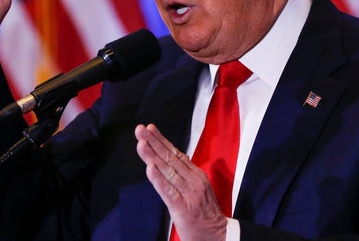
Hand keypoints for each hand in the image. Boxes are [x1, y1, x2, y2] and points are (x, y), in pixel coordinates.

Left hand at [135, 124, 226, 240]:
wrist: (218, 235)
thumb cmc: (205, 214)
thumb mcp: (198, 189)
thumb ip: (184, 175)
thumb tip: (167, 161)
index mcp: (196, 175)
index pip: (176, 153)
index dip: (162, 140)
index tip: (149, 129)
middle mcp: (193, 180)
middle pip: (170, 158)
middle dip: (153, 142)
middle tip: (140, 130)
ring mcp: (189, 193)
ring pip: (167, 170)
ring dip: (152, 155)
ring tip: (141, 143)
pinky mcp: (182, 207)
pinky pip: (168, 190)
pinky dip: (158, 178)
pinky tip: (149, 168)